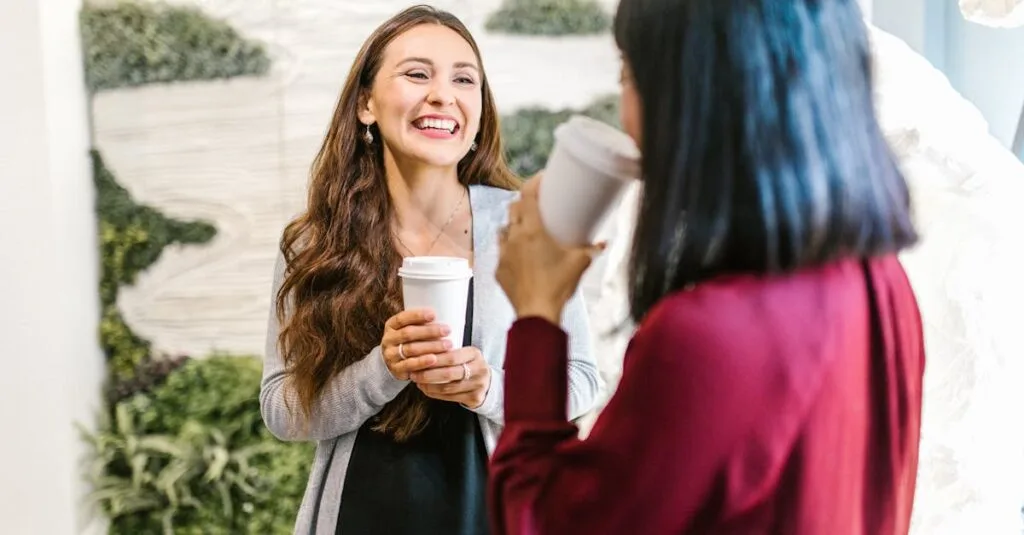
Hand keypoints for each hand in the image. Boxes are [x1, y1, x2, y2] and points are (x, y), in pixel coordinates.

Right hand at [381, 308, 452, 379]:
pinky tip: (434, 359)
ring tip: (448, 345)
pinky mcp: (396, 369)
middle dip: (429, 331)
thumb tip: (446, 314)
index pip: (402, 318)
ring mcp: (391, 355)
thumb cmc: (408, 341)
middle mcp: (388, 340)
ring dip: (431, 346)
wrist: (393, 363)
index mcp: (391, 326)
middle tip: (447, 330)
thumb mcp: (409, 329)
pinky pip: (409, 365)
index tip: (434, 314)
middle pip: (408, 333)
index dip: (417, 316)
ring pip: (411, 349)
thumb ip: (421, 323)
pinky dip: (422, 362)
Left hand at [410, 346, 491, 408]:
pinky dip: (434, 393)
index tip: (417, 360)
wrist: (487, 382)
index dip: (433, 359)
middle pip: (448, 373)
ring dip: (428, 385)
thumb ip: (446, 351)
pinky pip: (449, 397)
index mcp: (475, 354)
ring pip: (447, 387)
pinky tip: (426, 389)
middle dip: (428, 374)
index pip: (451, 356)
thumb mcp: (463, 353)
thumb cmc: (468, 364)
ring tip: (417, 381)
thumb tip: (419, 352)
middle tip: (413, 373)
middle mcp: (479, 369)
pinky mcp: (475, 398)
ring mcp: (478, 385)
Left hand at [497, 174, 603, 323]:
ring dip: (513, 225)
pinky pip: (501, 252)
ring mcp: (503, 254)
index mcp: (532, 230)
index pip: (527, 196)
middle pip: (513, 209)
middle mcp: (514, 238)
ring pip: (503, 229)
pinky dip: (510, 249)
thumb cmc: (558, 285)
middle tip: (537, 204)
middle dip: (523, 203)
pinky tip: (520, 255)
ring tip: (526, 229)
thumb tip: (603, 242)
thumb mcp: (580, 263)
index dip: (533, 183)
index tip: (541, 178)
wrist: (537, 313)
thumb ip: (592, 249)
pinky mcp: (499, 270)